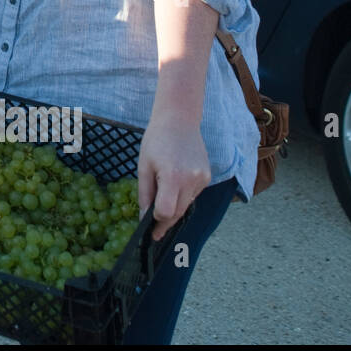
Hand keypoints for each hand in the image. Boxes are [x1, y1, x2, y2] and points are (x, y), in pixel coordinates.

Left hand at [137, 108, 210, 240]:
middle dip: (166, 221)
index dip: (157, 222)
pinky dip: (183, 195)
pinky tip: (175, 184)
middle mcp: (192, 180)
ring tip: (162, 198)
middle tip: (155, 230)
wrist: (179, 120)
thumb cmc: (156, 141)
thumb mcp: (143, 166)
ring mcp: (202, 179)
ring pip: (187, 205)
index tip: (150, 229)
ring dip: (175, 207)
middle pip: (179, 212)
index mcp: (173, 177)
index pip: (167, 212)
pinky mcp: (207, 176)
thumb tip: (145, 217)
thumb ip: (145, 194)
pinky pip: (193, 194)